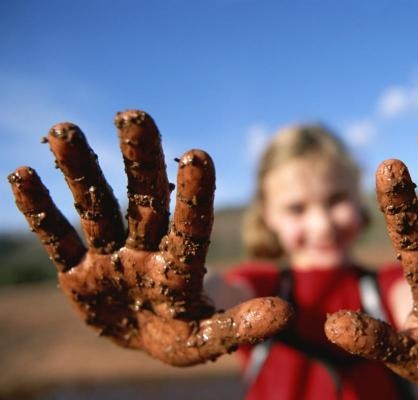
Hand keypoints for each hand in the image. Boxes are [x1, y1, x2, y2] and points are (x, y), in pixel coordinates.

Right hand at [8, 110, 291, 365]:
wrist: (150, 334)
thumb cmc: (183, 332)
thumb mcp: (209, 338)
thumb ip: (241, 325)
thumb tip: (287, 312)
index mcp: (179, 266)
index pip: (189, 226)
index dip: (194, 195)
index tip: (197, 155)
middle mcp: (145, 250)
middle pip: (143, 201)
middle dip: (139, 162)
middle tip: (135, 116)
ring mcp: (110, 256)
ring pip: (96, 207)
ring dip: (80, 172)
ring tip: (64, 131)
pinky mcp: (78, 272)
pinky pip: (58, 237)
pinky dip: (40, 210)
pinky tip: (22, 175)